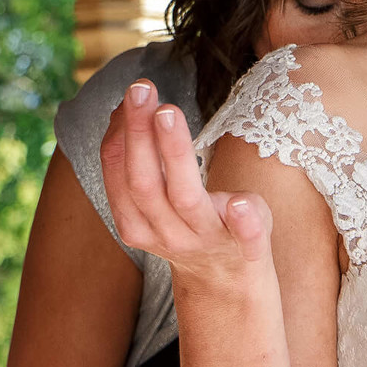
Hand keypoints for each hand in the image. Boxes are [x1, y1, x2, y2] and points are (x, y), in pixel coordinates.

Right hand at [100, 80, 272, 282]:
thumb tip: (124, 108)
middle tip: (141, 89)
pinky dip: (244, 223)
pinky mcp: (247, 246)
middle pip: (145, 184)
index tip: (131, 94)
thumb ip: (140, 158)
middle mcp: (166, 233)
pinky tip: (241, 201)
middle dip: (140, 135)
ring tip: (168, 111)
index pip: (120, 175)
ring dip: (174, 154)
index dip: (121, 134)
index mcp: (136, 222)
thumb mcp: (156, 195)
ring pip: (185, 199)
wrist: (224, 276)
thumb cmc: (189, 221)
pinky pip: (246, 237)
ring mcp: (207, 240)